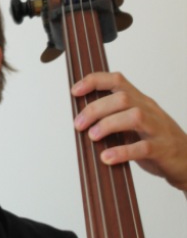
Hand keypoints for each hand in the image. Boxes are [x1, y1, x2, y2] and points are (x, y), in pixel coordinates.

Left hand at [71, 72, 186, 191]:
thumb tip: (81, 119)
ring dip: (108, 125)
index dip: (94, 81)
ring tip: (92, 137)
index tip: (74, 91)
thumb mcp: (134, 124)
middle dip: (95, 109)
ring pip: (134, 116)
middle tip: (78, 125)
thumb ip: (113, 118)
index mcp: (140, 101)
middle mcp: (149, 110)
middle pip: (122, 98)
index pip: (117, 80)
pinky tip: (106, 157)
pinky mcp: (163, 149)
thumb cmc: (156, 142)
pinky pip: (143, 147)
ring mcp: (157, 129)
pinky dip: (122, 151)